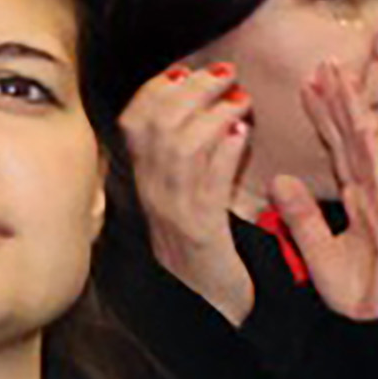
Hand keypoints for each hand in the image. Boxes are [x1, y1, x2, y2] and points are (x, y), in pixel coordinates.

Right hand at [117, 61, 261, 325]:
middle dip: (189, 90)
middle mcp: (151, 193)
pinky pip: (207, 186)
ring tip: (240, 97)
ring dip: (211, 113)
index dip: (156, 88)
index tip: (185, 70)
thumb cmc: (207, 251)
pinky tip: (242, 133)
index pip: (135, 120)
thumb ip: (190, 158)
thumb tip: (204, 111)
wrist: (210, 309)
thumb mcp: (189, 197)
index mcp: (146, 182)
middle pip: (155, 125)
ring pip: (179, 149)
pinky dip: (224, 153)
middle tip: (224, 73)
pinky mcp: (201, 233)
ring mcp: (173, 213)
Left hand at [258, 64, 377, 322]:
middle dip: (340, 100)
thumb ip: (300, 215)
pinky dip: (373, 150)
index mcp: (355, 201)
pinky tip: (363, 124)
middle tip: (326, 64)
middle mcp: (373, 196)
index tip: (307, 84)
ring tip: (342, 79)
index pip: (336, 149)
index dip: (322, 116)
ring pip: (368, 149)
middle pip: (353, 139)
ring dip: (355, 112)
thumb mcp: (316, 251)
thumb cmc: (359, 296)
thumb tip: (279, 181)